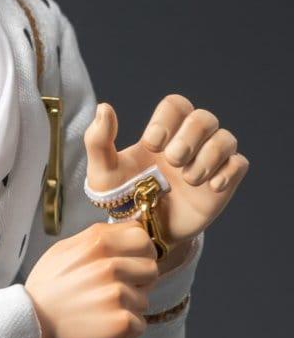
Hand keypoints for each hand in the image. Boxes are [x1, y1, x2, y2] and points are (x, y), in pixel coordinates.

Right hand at [25, 220, 157, 337]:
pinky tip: (105, 324)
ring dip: (129, 306)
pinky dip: (126, 328)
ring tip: (103, 308)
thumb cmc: (48, 283)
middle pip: (151, 268)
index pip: (143, 237)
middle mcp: (111, 264)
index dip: (141, 250)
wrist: (30, 318)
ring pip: (145, 299)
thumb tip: (125, 233)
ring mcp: (117, 293)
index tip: (132, 260)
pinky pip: (140, 324)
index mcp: (98, 241)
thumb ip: (97, 239)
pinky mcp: (121, 322)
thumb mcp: (66, 247)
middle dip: (139, 280)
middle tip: (118, 288)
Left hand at [84, 95, 248, 248]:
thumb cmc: (123, 199)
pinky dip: (228, 172)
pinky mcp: (223, 183)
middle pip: (204, 117)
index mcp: (161, 133)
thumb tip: (104, 107)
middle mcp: (188, 142)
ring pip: (225, 138)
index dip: (167, 120)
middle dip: (189, 137)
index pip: (176, 105)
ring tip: (189, 179)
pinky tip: (211, 187)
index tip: (152, 144)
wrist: (144, 232)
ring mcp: (207, 162)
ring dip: (208, 156)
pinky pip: (239, 164)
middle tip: (173, 160)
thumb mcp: (103, 173)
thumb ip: (98, 140)